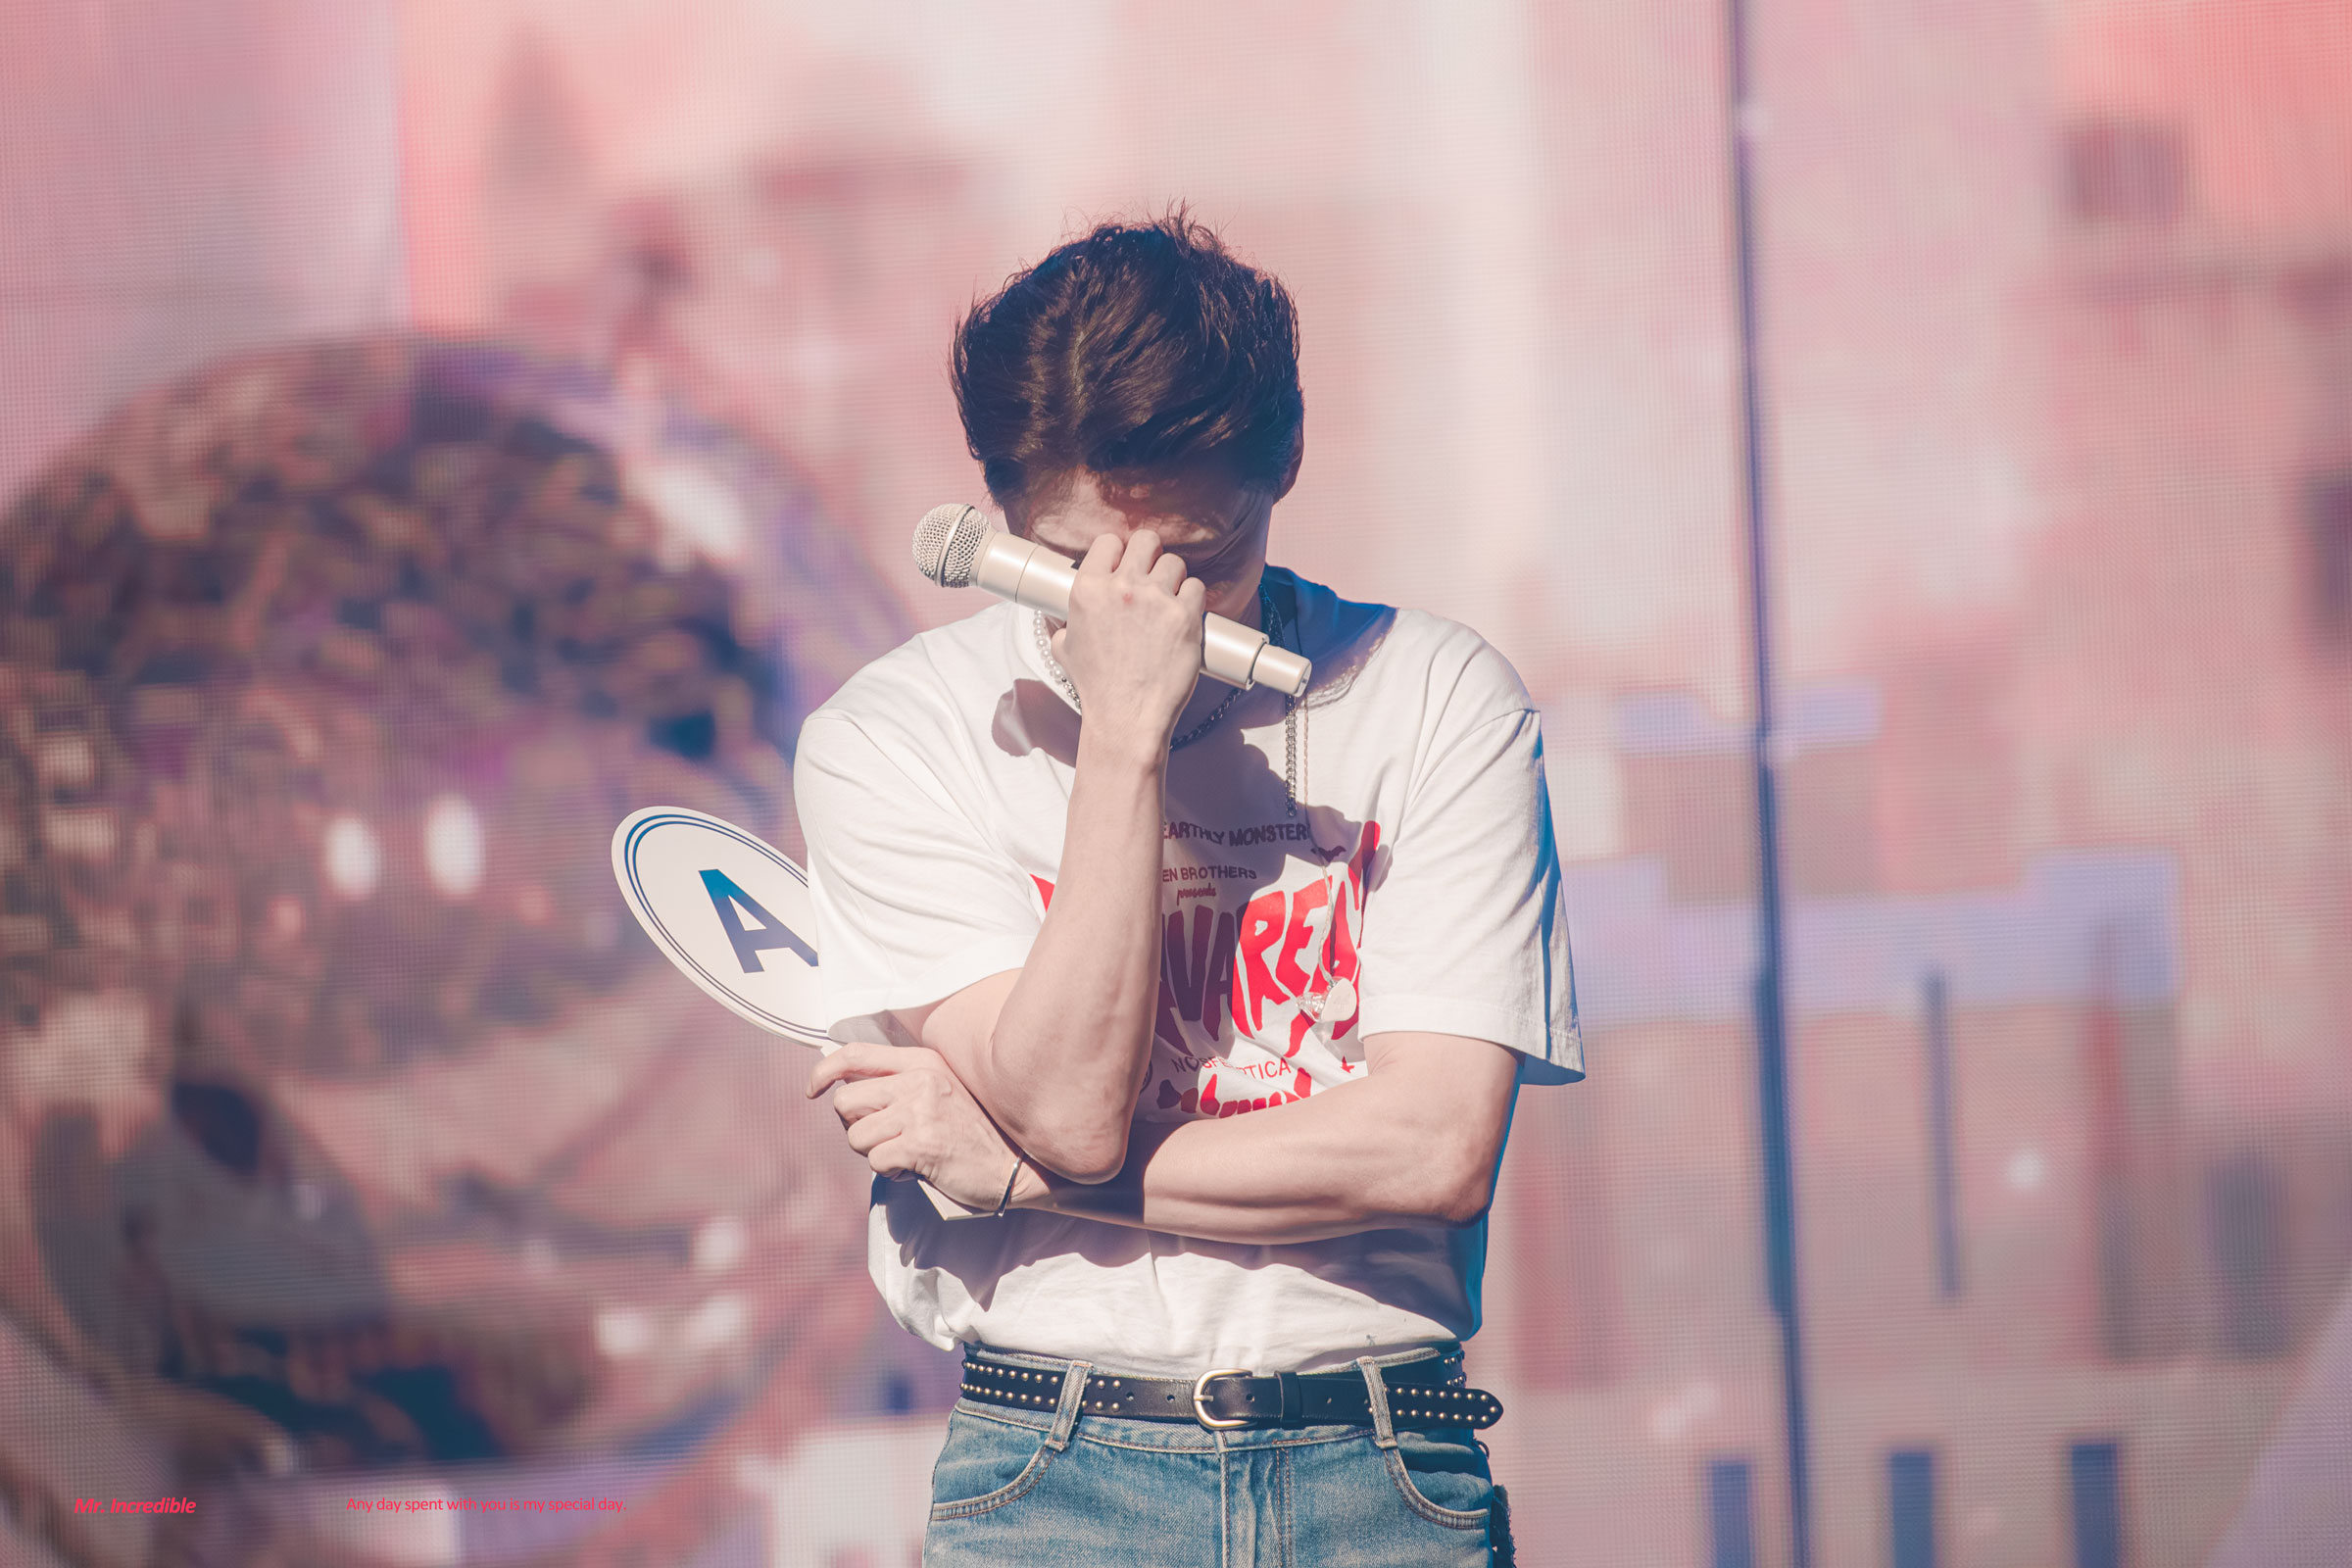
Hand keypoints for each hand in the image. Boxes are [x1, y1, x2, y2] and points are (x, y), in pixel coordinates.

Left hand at [807, 1042, 1024, 1210]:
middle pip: (845, 1101)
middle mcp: (920, 1080)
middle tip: (886, 1138)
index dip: (823, 1070)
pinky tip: (918, 1169)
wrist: (1015, 1166)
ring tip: (908, 1154)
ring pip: (855, 1136)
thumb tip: (840, 1086)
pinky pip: (875, 1162)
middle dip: (856, 1127)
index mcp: (923, 1061)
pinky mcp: (920, 1144)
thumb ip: (899, 1084)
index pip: (855, 1054)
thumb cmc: (972, 1134)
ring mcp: (920, 1111)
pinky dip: (891, 1173)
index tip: (812, 1089)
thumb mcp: (939, 1092)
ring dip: (875, 1153)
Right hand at [1050, 529, 1205, 751]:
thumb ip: (1066, 625)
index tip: (1126, 565)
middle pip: (1147, 540)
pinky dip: (1192, 600)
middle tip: (1153, 576)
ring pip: (1174, 563)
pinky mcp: (1185, 616)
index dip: (1119, 552)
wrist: (1126, 717)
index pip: (1109, 542)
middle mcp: (1122, 588)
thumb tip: (1067, 620)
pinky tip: (1184, 617)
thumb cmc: (1097, 687)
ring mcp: (1156, 599)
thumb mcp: (1065, 650)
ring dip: (1174, 580)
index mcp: (1088, 590)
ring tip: (1169, 603)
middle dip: (1151, 555)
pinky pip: (1196, 588)